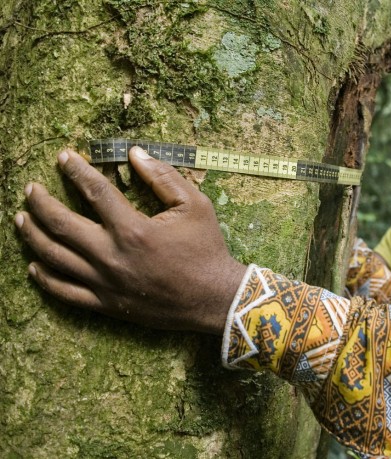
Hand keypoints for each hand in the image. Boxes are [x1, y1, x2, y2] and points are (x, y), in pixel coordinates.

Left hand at [15, 147, 246, 334]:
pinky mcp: (107, 304)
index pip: (94, 191)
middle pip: (61, 224)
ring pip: (55, 258)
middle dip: (40, 202)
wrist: (214, 298)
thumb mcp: (195, 205)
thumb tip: (136, 153)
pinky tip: (34, 266)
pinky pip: (65, 292)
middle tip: (29, 189)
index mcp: (133, 229)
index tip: (62, 157)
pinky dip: (45, 279)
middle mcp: (112, 256)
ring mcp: (105, 283)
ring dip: (32, 235)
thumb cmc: (207, 250)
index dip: (75, 170)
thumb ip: (164, 177)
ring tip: (20, 219)